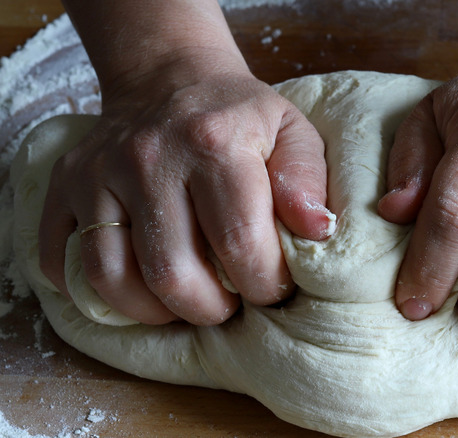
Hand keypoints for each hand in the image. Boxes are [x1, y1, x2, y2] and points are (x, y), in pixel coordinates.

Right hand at [38, 59, 331, 324]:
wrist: (169, 77)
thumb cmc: (238, 116)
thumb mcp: (292, 132)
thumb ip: (306, 181)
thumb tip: (317, 231)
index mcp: (214, 144)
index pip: (239, 243)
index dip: (263, 284)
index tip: (273, 288)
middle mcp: (148, 157)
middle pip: (171, 273)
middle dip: (209, 309)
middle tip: (230, 302)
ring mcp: (98, 172)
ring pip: (110, 277)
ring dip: (155, 311)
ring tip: (187, 302)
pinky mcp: (65, 185)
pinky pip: (61, 259)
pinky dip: (95, 292)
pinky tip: (136, 289)